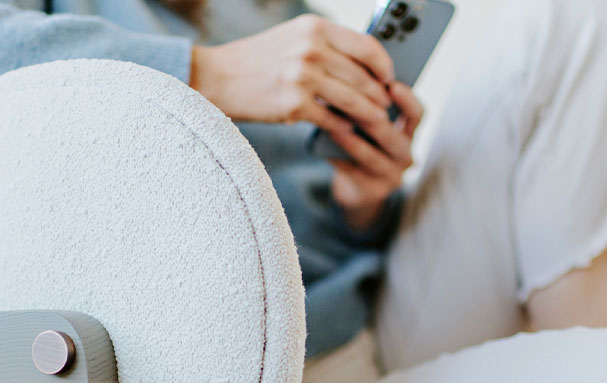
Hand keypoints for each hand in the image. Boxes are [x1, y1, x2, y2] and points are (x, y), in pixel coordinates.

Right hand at [189, 15, 394, 131]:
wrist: (217, 78)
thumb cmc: (257, 61)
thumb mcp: (292, 38)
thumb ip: (326, 45)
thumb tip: (364, 63)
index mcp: (314, 28)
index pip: (366, 45)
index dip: (384, 65)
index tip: (390, 77)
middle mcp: (311, 49)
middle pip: (363, 76)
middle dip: (380, 94)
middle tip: (387, 105)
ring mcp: (303, 77)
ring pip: (353, 100)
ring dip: (369, 114)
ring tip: (375, 121)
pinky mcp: (294, 105)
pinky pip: (332, 119)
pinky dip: (344, 127)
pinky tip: (348, 130)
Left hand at [329, 81, 422, 229]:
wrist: (359, 186)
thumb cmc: (364, 143)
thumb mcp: (373, 126)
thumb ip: (370, 108)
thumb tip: (350, 80)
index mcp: (409, 134)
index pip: (417, 115)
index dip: (407, 100)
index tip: (392, 85)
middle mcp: (406, 156)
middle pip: (392, 137)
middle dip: (371, 119)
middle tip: (351, 101)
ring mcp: (391, 176)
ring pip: (371, 156)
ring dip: (351, 140)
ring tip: (332, 125)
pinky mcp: (373, 191)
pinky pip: (354, 173)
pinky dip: (338, 158)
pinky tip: (325, 147)